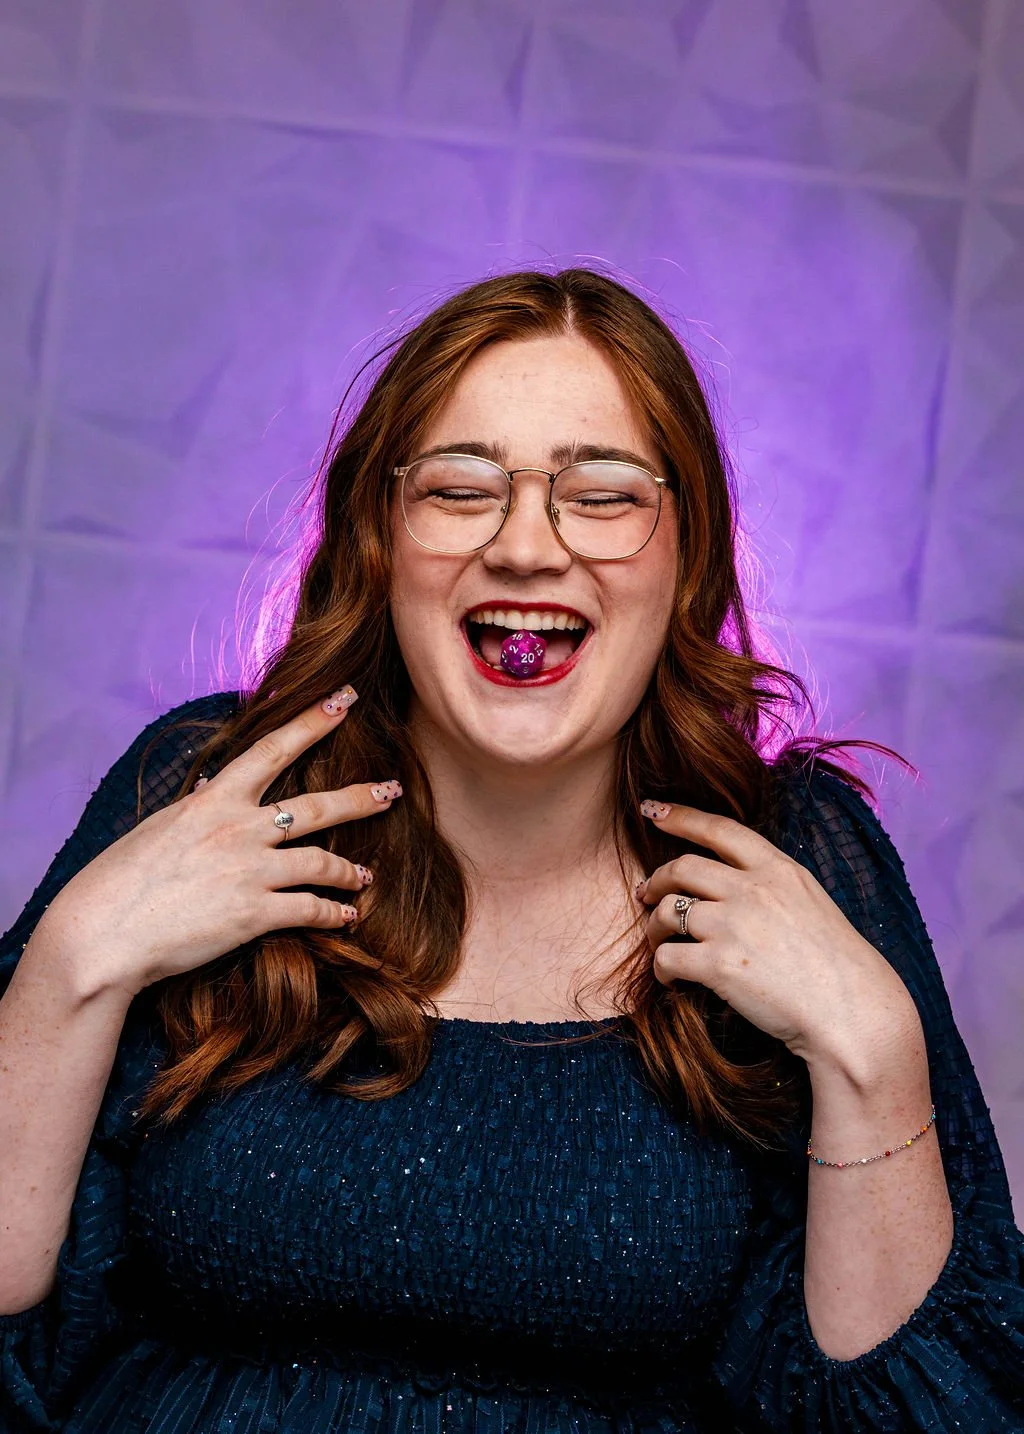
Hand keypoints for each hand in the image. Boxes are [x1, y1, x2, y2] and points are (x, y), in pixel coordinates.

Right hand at [33, 691, 402, 998]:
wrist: (102, 934)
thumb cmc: (118, 882)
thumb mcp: (158, 828)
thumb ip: (197, 810)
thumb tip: (213, 787)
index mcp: (212, 800)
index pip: (272, 748)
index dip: (313, 722)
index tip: (345, 699)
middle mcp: (238, 828)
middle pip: (317, 806)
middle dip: (361, 797)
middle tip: (392, 789)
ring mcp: (249, 870)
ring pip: (322, 862)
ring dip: (350, 870)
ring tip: (364, 876)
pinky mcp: (253, 914)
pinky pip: (310, 909)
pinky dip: (333, 913)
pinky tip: (346, 917)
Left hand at [635, 801, 919, 1071]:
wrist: (852, 1012)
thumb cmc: (838, 966)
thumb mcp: (811, 902)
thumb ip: (772, 885)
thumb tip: (731, 884)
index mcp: (779, 869)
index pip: (719, 828)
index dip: (681, 816)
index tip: (653, 809)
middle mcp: (753, 889)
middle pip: (682, 867)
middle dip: (656, 879)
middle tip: (645, 893)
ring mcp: (733, 924)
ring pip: (667, 911)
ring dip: (653, 926)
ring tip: (657, 940)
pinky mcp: (719, 965)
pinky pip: (667, 958)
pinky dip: (660, 968)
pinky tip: (669, 979)